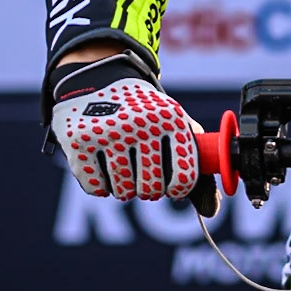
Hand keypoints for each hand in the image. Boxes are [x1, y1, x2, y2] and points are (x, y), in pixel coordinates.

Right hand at [50, 53, 200, 201]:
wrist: (97, 78)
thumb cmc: (144, 111)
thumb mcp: (174, 125)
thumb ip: (194, 168)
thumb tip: (211, 212)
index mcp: (171, 119)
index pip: (184, 176)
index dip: (178, 188)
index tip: (172, 186)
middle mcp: (140, 124)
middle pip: (151, 189)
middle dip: (149, 188)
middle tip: (143, 173)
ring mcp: (107, 132)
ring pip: (122, 192)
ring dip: (124, 187)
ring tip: (123, 165)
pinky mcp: (79, 141)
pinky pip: (96, 188)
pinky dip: (100, 184)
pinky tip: (102, 162)